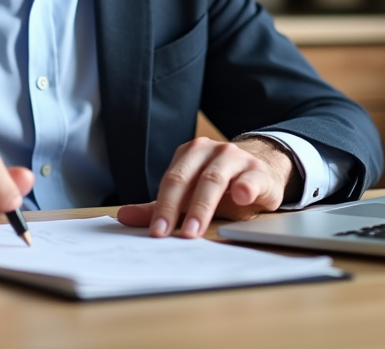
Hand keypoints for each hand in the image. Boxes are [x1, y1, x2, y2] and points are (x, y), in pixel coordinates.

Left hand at [116, 136, 298, 238]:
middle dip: (177, 207)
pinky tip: (241, 197)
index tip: (156, 233)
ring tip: (194, 230)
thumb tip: (123, 217)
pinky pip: (251, 178)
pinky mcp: (259, 172)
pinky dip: (245, 187)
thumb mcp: (190, 195)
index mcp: (190, 154)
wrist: (261, 169)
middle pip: (189, 178)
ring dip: (203, 206)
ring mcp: (236, 159)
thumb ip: (159, 206)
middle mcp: (211, 151)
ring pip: (216, 179)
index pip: (171, 181)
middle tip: (170, 234)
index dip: (162, 207)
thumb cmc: (220, 186)